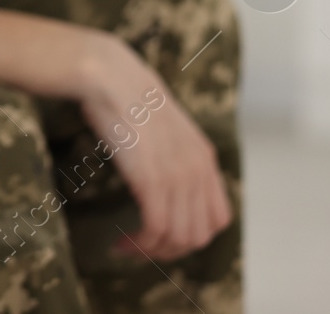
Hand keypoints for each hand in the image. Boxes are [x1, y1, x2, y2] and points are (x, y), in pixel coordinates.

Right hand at [74, 34, 232, 262]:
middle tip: (143, 246)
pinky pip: (156, 229)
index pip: (218, 218)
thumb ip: (171, 152)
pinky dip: (141, 245)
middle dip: (172, 249)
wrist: (111, 76)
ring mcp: (177, 176)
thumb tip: (159, 172)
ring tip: (129, 247)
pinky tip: (121, 242)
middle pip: (200, 234)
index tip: (164, 234)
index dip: (193, 235)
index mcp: (204, 158)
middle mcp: (197, 170)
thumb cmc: (126, 96)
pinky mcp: (152, 181)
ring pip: (180, 238)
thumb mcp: (163, 127)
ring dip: (153, 251)